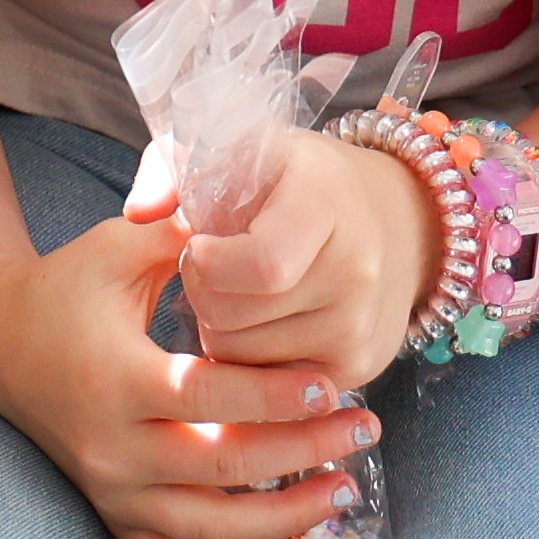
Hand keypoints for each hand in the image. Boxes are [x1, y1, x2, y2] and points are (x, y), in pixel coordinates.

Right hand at [0, 208, 376, 538]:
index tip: (331, 384)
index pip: (207, 397)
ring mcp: (111, 491)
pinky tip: (275, 528)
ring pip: (207, 532)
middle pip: (221, 469)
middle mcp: (111, 447)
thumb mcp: (119, 247)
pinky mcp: (112, 514)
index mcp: (115, 377)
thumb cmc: (69, 285)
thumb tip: (257, 212)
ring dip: (284, 518)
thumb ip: (186, 233)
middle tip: (364, 427)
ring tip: (345, 489)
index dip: (274, 394)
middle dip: (303, 453)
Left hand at [175, 132, 438, 386]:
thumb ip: (173, 168)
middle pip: (235, 317)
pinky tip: (264, 323)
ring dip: (223, 330)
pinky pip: (270, 389)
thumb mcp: (242, 149)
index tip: (200, 245)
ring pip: (242, 361)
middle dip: (204, 295)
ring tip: (242, 294)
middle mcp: (355, 272)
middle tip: (215, 270)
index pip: (260, 265)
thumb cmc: (300, 181)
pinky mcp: (358, 370)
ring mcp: (360, 328)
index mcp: (326, 204)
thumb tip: (138, 213)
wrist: (399, 220)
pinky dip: (252, 362)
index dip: (209, 263)